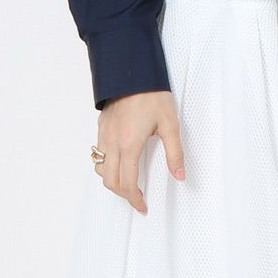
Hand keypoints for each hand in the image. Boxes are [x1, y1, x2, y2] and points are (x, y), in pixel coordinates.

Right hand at [94, 88, 184, 214]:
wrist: (132, 71)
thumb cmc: (152, 95)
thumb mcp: (170, 124)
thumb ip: (175, 153)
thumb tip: (179, 176)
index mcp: (129, 144)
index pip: (127, 183)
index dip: (134, 199)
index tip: (143, 206)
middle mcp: (113, 142)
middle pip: (110, 181)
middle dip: (123, 194)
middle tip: (137, 198)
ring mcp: (104, 134)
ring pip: (100, 168)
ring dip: (112, 181)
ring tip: (128, 183)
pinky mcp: (101, 126)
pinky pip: (99, 154)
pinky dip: (106, 165)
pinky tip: (121, 162)